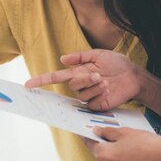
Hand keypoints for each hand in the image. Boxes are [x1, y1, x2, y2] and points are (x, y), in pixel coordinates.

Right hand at [25, 49, 141, 110]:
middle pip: (72, 85)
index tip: (28, 85)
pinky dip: (100, 95)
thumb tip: (62, 58)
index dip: (42, 81)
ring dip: (94, 87)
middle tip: (98, 75)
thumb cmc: (116, 63)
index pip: (55, 77)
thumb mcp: (98, 55)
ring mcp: (89, 96)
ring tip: (106, 82)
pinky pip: (91, 103)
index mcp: (78, 73)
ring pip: (82, 95)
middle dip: (85, 79)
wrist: (132, 76)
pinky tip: (108, 90)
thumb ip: (80, 57)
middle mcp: (81, 85)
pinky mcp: (97, 106)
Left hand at [85, 127, 160, 160]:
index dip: (87, 136)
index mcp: (103, 154)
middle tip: (114, 136)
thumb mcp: (124, 132)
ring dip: (114, 156)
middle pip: (100, 154)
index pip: (90, 143)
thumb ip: (106, 132)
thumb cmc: (146, 143)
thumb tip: (95, 131)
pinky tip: (134, 157)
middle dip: (105, 145)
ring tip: (128, 147)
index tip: (83, 131)